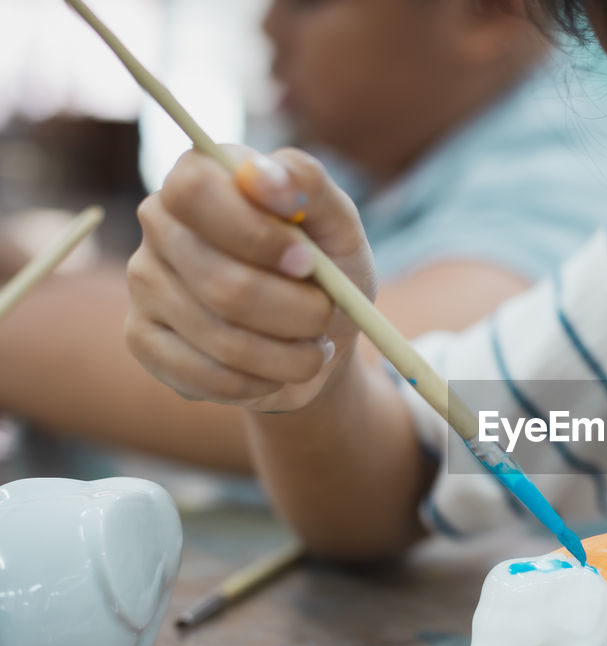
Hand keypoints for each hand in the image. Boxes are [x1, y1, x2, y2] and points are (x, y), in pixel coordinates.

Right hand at [126, 146, 376, 412]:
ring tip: (314, 346)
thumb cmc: (328, 270)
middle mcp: (159, 222)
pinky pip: (209, 376)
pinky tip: (278, 369)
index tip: (306, 261)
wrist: (320, 338)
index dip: (256, 234)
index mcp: (201, 175)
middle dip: (296, 311)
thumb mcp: (337, 223)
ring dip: (291, 355)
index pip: (195, 191)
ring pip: (222, 337)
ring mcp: (143, 282)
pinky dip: (264, 381)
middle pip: (220, 281)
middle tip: (325, 313)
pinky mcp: (143, 339)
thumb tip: (263, 177)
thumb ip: (307, 184)